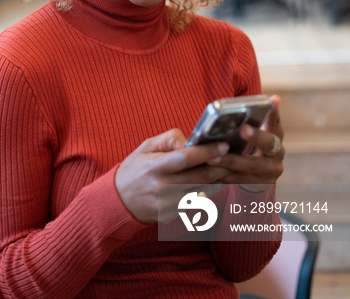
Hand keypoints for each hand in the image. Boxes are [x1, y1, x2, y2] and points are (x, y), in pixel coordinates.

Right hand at [115, 128, 230, 223]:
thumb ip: (168, 139)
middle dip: (220, 166)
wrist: (118, 200)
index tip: (224, 145)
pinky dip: (207, 192)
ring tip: (230, 168)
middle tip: (236, 157)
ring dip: (218, 180)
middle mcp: (162, 186)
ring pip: (201, 191)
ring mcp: (167, 204)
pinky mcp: (171, 215)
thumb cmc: (134, 168)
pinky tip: (215, 183)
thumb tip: (188, 140)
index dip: (207, 151)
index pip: (186, 158)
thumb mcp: (145, 147)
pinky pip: (195, 203)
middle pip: (199, 177)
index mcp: (155, 166)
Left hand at [206, 94, 283, 186]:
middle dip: (255, 137)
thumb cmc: (253, 145)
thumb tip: (261, 100)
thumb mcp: (258, 132)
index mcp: (276, 137)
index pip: (276, 122)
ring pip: (250, 167)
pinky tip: (208, 170)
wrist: (259, 175)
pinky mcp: (257, 186)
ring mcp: (269, 173)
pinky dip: (223, 175)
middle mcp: (277, 155)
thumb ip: (257, 119)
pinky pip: (238, 180)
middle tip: (242, 129)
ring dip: (230, 161)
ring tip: (211, 157)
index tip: (273, 99)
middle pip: (268, 144)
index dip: (275, 112)